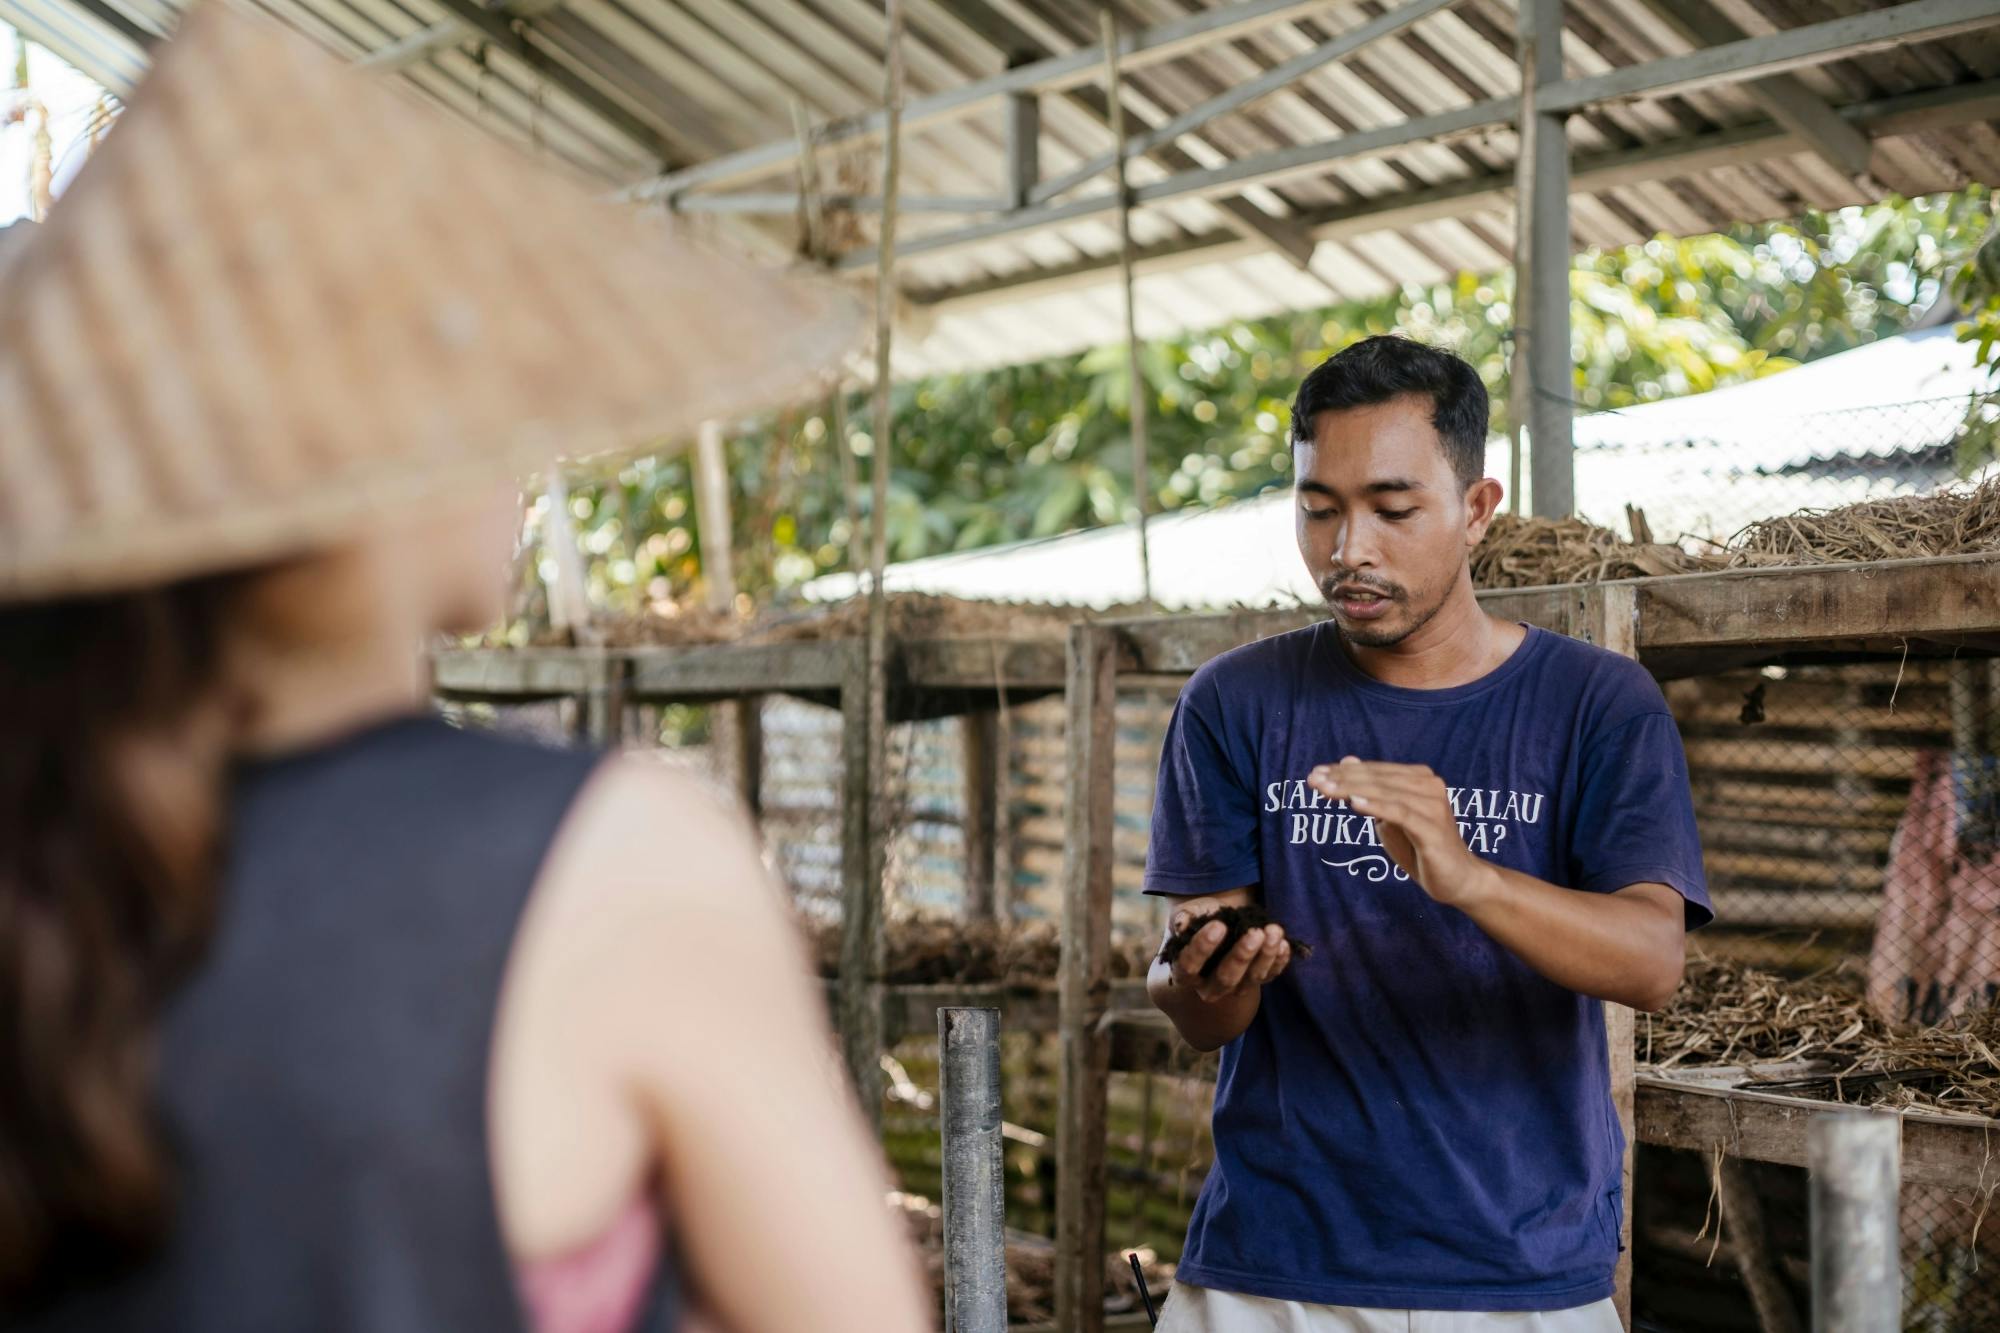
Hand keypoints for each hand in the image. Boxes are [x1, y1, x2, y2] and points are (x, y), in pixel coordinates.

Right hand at [1164, 898, 1292, 1003]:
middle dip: (1242, 956)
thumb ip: (1182, 919)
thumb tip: (1182, 924)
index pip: (1189, 966)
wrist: (1219, 925)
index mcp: (1184, 973)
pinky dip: (1279, 961)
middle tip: (1255, 933)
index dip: (1203, 948)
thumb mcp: (1186, 915)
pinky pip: (1270, 975)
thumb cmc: (1198, 921)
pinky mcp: (1257, 981)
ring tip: (1274, 932)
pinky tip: (1283, 943)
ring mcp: (1236, 987)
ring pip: (1252, 979)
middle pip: (1226, 979)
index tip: (1219, 925)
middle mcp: (1209, 987)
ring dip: (1266, 955)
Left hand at [1307, 757, 1488, 905]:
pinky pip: (1401, 813)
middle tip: (1312, 781)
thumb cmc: (1420, 847)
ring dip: (1352, 789)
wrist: (1458, 879)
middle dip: (1342, 779)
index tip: (1314, 774)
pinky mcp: (1433, 828)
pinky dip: (1377, 806)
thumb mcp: (1389, 818)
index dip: (1344, 772)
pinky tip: (1354, 803)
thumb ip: (1371, 791)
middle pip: (1378, 778)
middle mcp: (1429, 786)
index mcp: (1419, 779)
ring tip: (1324, 789)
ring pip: (1386, 792)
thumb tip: (1347, 761)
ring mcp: (1433, 806)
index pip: (1375, 771)